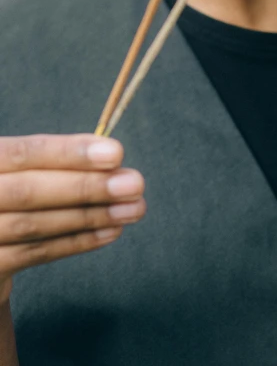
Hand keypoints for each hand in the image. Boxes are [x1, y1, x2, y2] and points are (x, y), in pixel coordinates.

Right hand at [0, 134, 145, 301]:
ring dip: (90, 216)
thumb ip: (59, 162)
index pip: (24, 152)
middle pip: (28, 191)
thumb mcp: (25, 168)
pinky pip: (35, 254)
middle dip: (86, 186)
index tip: (116, 153)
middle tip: (135, 184)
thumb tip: (113, 159)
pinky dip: (77, 241)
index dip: (69, 153)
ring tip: (134, 208)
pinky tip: (111, 230)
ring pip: (34, 225)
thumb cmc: (12, 190)